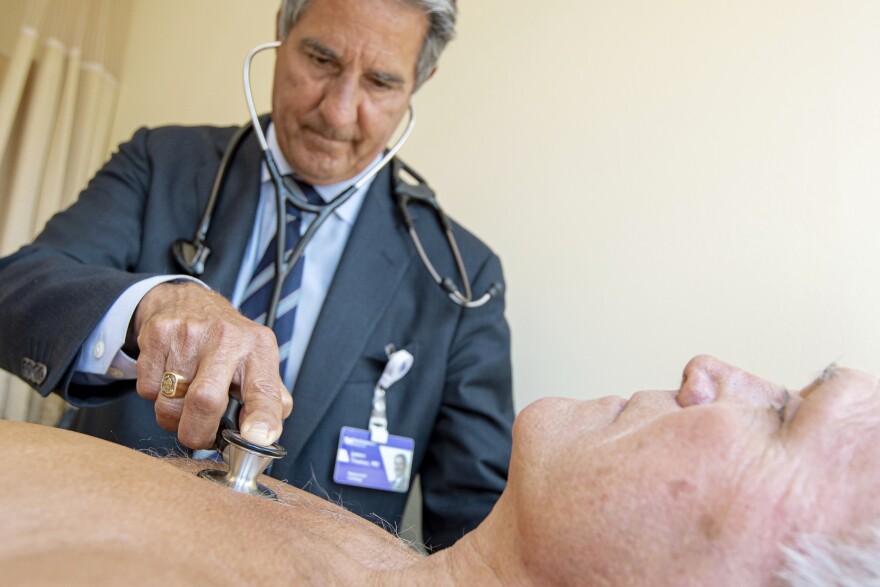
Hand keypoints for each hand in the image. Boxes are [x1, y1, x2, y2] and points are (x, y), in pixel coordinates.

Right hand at [131, 281, 292, 447]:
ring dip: (174, 418)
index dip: (262, 418)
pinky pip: (147, 391)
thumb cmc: (229, 344)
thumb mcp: (258, 363)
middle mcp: (226, 337)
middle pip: (205, 401)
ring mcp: (189, 333)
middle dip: (198, 433)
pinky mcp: (158, 334)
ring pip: (170, 405)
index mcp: (258, 349)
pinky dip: (155, 397)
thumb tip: (262, 436)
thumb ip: (269, 401)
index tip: (257, 438)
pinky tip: (169, 377)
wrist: (190, 301)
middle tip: (199, 437)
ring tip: (185, 399)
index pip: (264, 390)